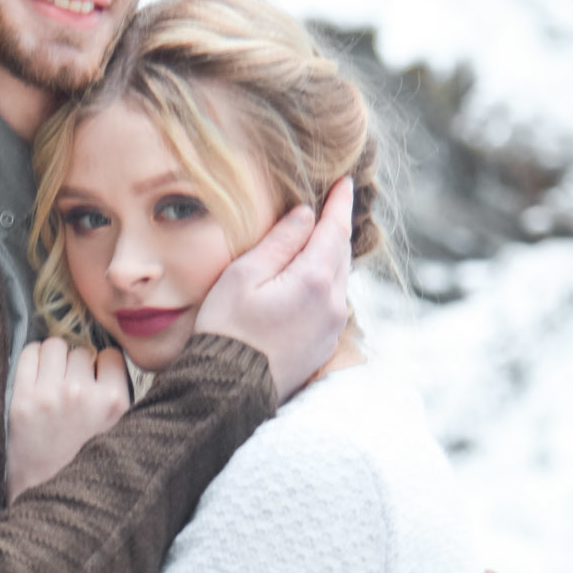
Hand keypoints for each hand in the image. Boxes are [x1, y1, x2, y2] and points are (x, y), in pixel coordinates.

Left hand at [7, 339, 130, 502]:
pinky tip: (34, 378)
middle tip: (69, 388)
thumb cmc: (83, 463)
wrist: (48, 498)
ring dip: (54, 359)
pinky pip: (29, 353)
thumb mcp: (117, 430)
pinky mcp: (23, 399)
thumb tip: (102, 354)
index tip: (93, 380)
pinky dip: (32, 359)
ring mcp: (51, 395)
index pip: (110, 355)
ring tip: (51, 382)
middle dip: (75, 365)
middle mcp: (84, 394)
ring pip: (55, 345)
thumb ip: (115, 394)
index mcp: (114, 403)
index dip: (100, 366)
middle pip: (81, 350)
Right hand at [195, 178, 353, 399]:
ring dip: (332, 256)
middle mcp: (333, 304)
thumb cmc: (227, 329)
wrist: (229, 390)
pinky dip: (326, 282)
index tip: (345, 182)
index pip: (334, 230)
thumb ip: (279, 242)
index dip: (339, 203)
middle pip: (341, 254)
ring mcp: (332, 328)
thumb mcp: (244, 275)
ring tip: (322, 237)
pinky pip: (333, 302)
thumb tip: (305, 215)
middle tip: (334, 204)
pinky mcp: (323, 346)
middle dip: (337, 228)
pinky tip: (312, 277)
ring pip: (339, 279)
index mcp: (314, 280)